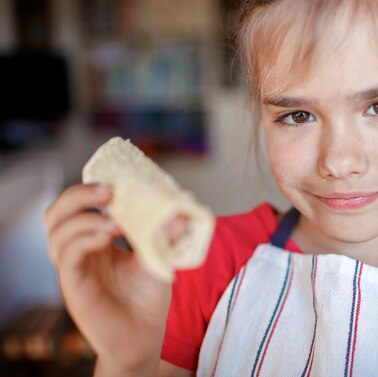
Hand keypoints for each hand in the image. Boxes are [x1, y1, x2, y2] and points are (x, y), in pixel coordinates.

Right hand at [46, 183, 170, 372]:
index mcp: (95, 238)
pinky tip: (105, 236)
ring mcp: (74, 267)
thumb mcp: (159, 258)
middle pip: (58, 211)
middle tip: (109, 190)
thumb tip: (183, 213)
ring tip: (116, 222)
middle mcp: (79, 250)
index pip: (78, 204)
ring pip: (56, 231)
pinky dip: (83, 240)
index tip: (118, 178)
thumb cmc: (147, 297)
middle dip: (79, 194)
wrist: (144, 336)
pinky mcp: (73, 286)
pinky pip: (66, 257)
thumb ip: (166, 235)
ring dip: (84, 217)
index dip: (91, 187)